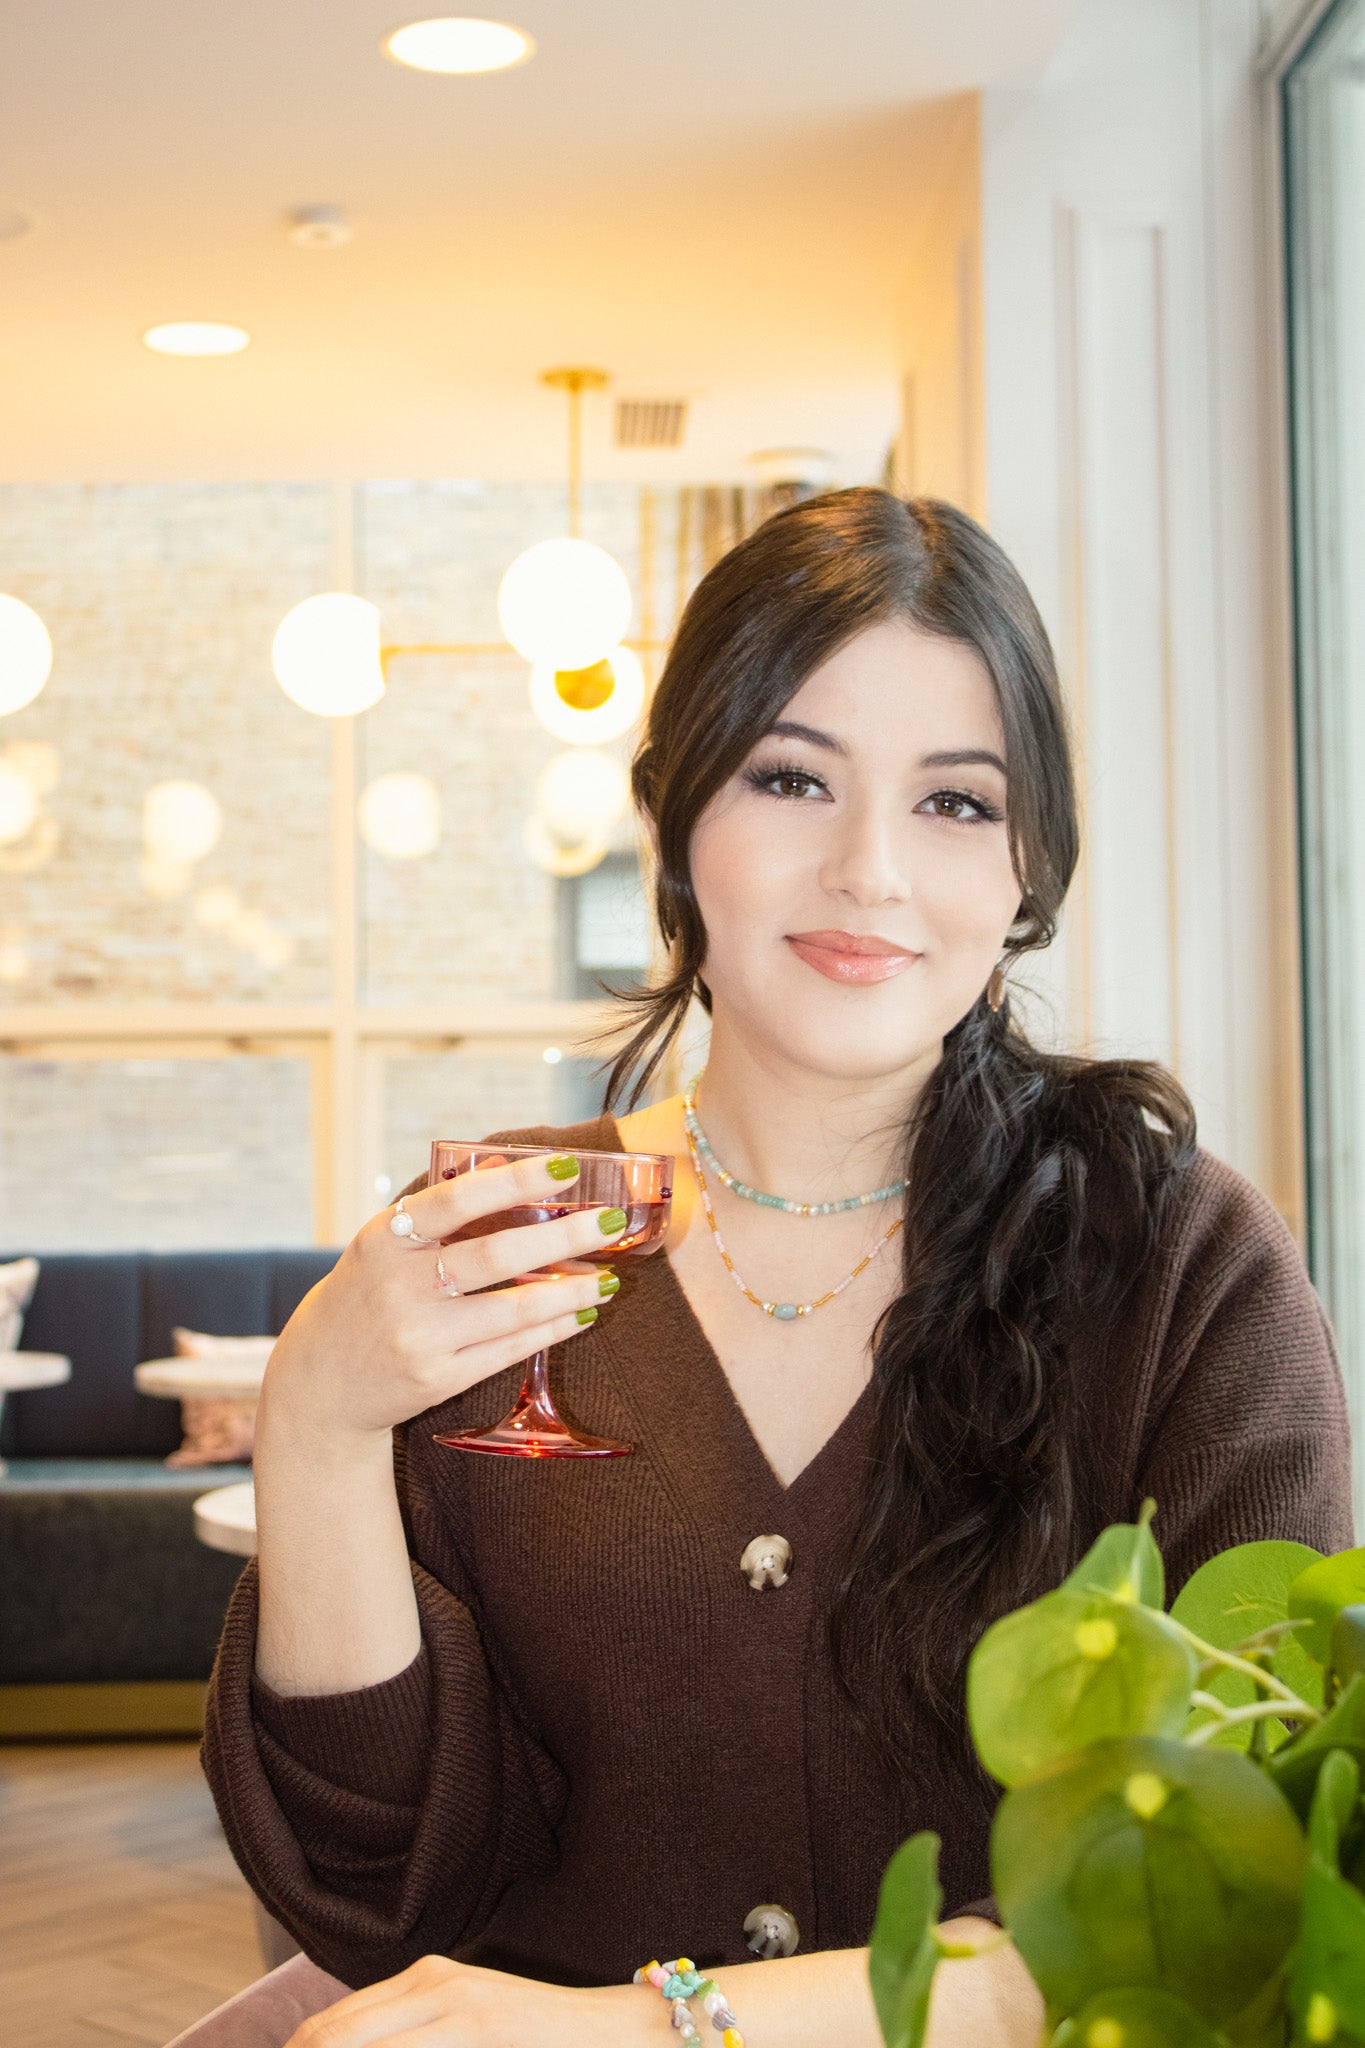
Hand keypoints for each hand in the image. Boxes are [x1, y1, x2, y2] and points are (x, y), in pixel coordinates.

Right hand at [260, 1152, 627, 1441]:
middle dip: (563, 1239)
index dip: (516, 1181)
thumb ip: (439, 1209)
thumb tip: (506, 1164)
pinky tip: (581, 1315)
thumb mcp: (383, 1245)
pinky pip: (508, 1350)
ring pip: (511, 1310)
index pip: (457, 1200)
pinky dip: (551, 1330)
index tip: (567, 1167)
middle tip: (612, 1222)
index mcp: (385, 1239)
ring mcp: (418, 1336)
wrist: (320, 1382)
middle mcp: (398, 1286)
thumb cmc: (365, 1296)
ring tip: (609, 1280)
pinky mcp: (436, 1378)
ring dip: (570, 1292)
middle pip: (495, 1256)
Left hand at [285, 1954, 638, 2047]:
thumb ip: (409, 2031)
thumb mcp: (463, 2025)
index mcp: (425, 1978)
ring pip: (363, 2045)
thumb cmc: (532, 2037)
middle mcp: (433, 1984)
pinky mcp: (476, 2032)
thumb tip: (330, 2045)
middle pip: (334, 2035)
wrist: (607, 2032)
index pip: (333, 2025)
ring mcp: (455, 2010)